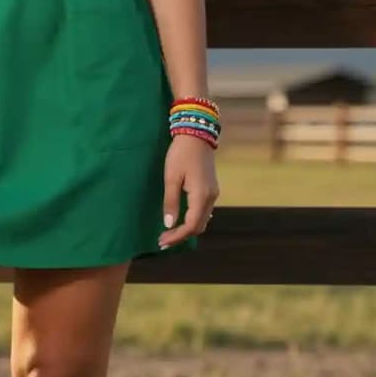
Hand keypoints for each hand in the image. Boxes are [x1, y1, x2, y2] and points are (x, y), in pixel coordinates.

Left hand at [158, 134, 218, 248]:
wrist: (197, 135)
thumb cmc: (180, 154)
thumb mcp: (171, 177)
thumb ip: (170, 202)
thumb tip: (169, 224)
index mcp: (201, 196)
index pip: (191, 226)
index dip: (177, 237)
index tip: (162, 241)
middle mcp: (211, 197)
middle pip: (199, 226)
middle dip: (181, 236)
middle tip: (163, 240)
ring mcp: (213, 193)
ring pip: (203, 220)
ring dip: (187, 229)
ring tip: (169, 233)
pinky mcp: (211, 189)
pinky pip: (204, 211)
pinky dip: (192, 219)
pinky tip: (180, 219)